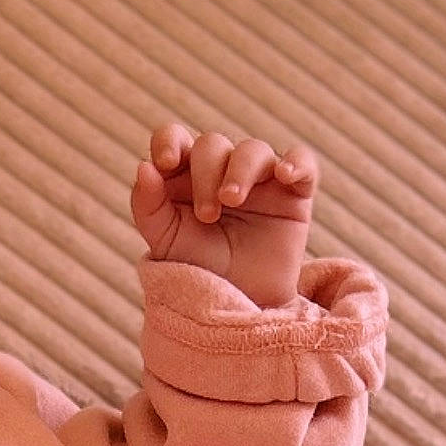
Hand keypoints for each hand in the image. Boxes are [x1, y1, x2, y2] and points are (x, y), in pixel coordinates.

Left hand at [130, 120, 318, 309]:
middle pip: (212, 144)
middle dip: (205, 174)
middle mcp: (222, 170)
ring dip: (240, 170)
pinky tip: (285, 174)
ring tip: (233, 201)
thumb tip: (144, 166)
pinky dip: (296, 162)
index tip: (166, 162)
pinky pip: (302, 162)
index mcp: (185, 175)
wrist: (239, 306)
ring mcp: (260, 179)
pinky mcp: (294, 193)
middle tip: (207, 216)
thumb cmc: (199, 271)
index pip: (175, 139)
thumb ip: (148, 206)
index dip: (169, 140)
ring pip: (253, 150)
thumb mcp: (165, 243)